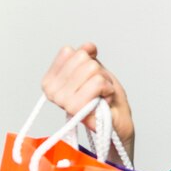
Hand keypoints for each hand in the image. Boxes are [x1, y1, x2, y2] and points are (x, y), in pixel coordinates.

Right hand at [41, 43, 134, 160]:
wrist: (118, 124)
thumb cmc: (107, 100)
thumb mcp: (97, 71)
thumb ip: (88, 56)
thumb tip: (87, 46)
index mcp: (51, 80)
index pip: (69, 51)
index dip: (88, 59)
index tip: (91, 77)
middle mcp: (52, 91)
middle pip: (82, 58)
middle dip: (99, 71)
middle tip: (99, 89)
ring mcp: (62, 101)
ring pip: (91, 69)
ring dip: (105, 81)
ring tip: (102, 95)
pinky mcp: (76, 108)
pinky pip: (97, 83)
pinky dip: (108, 89)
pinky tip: (104, 100)